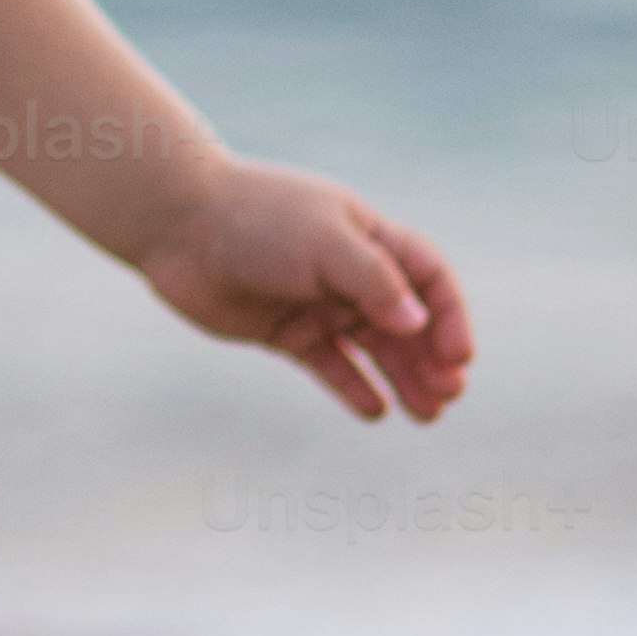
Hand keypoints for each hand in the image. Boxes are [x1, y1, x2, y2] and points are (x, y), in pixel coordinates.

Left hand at [137, 160, 473, 425]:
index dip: (449, 317)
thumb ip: (374, 281)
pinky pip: (330, 364)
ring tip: (428, 415)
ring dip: (404, 378)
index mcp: (369, 238)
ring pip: (374, 349)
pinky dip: (352, 387)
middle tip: (449, 396)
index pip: (429, 278)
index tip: (458, 357)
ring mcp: (318, 303)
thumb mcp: (324, 242)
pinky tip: (375, 412)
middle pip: (407, 322)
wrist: (178, 225)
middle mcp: (350, 272)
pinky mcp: (286, 331)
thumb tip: (419, 325)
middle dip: (432, 358)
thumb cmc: (257, 220)